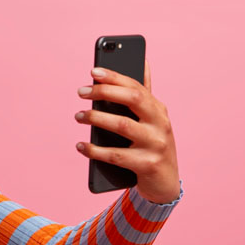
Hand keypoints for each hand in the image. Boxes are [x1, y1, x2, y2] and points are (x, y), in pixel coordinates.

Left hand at [74, 64, 180, 202]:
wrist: (165, 184)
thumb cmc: (152, 146)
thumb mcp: (152, 120)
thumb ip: (144, 94)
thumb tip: (144, 60)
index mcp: (158, 109)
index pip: (136, 86)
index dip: (115, 76)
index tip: (93, 71)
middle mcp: (161, 124)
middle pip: (133, 99)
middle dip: (105, 92)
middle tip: (81, 92)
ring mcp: (156, 144)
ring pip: (122, 125)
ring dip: (96, 118)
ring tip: (78, 116)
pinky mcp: (147, 165)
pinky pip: (116, 155)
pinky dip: (94, 150)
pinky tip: (81, 146)